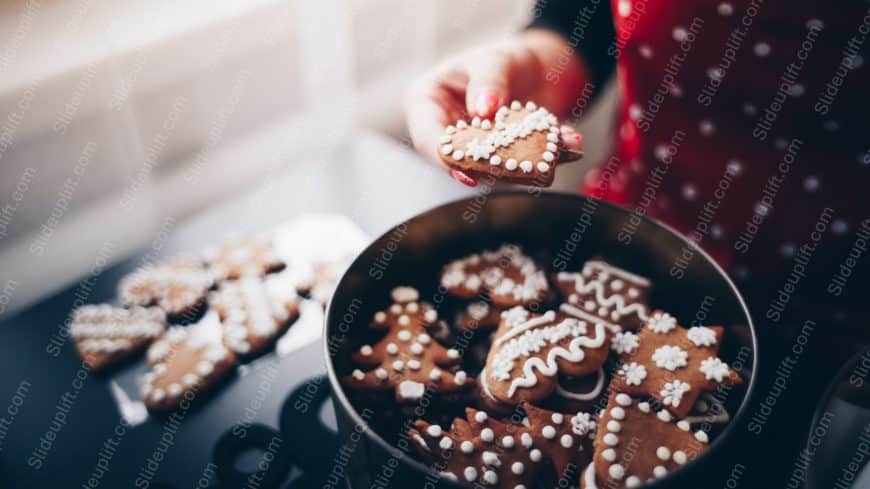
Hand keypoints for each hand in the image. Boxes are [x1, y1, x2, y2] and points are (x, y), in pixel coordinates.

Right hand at [404, 31, 586, 186]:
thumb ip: (488, 82)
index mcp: (427, 104)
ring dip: (522, 166)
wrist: (537, 68)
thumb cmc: (504, 58)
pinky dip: (545, 157)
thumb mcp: (494, 60)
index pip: (428, 139)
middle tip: (514, 171)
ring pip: (491, 169)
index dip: (446, 159)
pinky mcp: (503, 162)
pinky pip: (520, 166)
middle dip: (488, 169)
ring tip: (550, 156)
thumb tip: (483, 109)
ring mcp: (476, 150)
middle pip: (458, 160)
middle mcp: (447, 131)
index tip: (468, 171)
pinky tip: (568, 142)